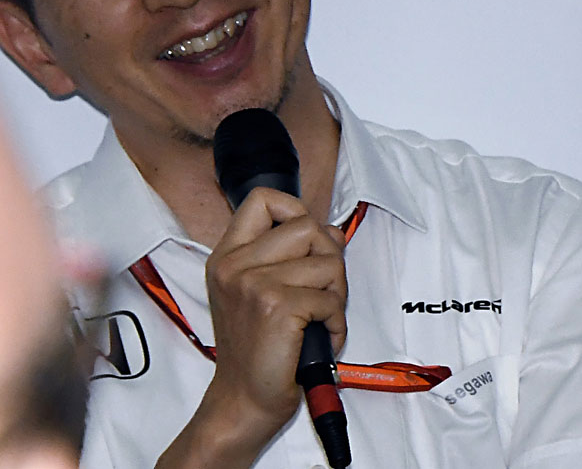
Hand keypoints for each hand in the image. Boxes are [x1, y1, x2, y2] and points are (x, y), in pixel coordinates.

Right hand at [197, 188, 346, 454]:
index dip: (296, 211)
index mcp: (227, 256)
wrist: (243, 400)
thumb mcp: (264, 291)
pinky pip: (332, 298)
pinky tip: (319, 338)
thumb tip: (332, 231)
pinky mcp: (277, 307)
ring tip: (317, 318)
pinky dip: (336, 322)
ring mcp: (253, 284)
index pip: (263, 199)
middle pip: (309, 227)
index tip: (305, 242)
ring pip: (329, 262)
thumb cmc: (259, 347)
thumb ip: (294, 255)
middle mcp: (234, 265)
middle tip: (320, 293)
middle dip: (329, 259)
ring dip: (336, 294)